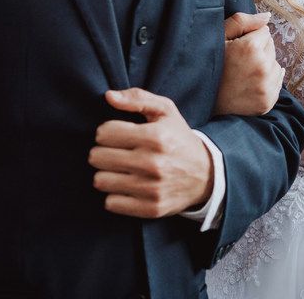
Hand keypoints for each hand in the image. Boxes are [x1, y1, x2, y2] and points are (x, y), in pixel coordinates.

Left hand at [91, 89, 213, 217]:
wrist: (206, 174)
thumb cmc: (178, 138)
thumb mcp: (165, 111)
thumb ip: (137, 98)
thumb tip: (109, 96)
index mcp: (155, 136)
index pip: (104, 133)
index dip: (107, 132)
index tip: (117, 135)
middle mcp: (152, 163)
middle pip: (97, 157)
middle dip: (103, 152)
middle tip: (116, 152)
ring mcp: (151, 188)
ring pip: (100, 180)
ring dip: (107, 174)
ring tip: (120, 169)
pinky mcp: (150, 208)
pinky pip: (110, 203)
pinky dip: (115, 195)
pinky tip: (127, 187)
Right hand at [214, 11, 283, 115]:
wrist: (202, 104)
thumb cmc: (209, 66)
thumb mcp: (219, 38)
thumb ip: (242, 21)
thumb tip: (267, 16)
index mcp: (250, 48)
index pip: (264, 31)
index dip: (250, 37)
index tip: (238, 47)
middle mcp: (262, 66)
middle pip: (271, 46)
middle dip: (259, 50)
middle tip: (239, 62)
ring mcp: (266, 86)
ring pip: (275, 63)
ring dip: (264, 65)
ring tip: (244, 73)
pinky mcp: (268, 100)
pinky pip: (277, 80)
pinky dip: (267, 80)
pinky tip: (250, 83)